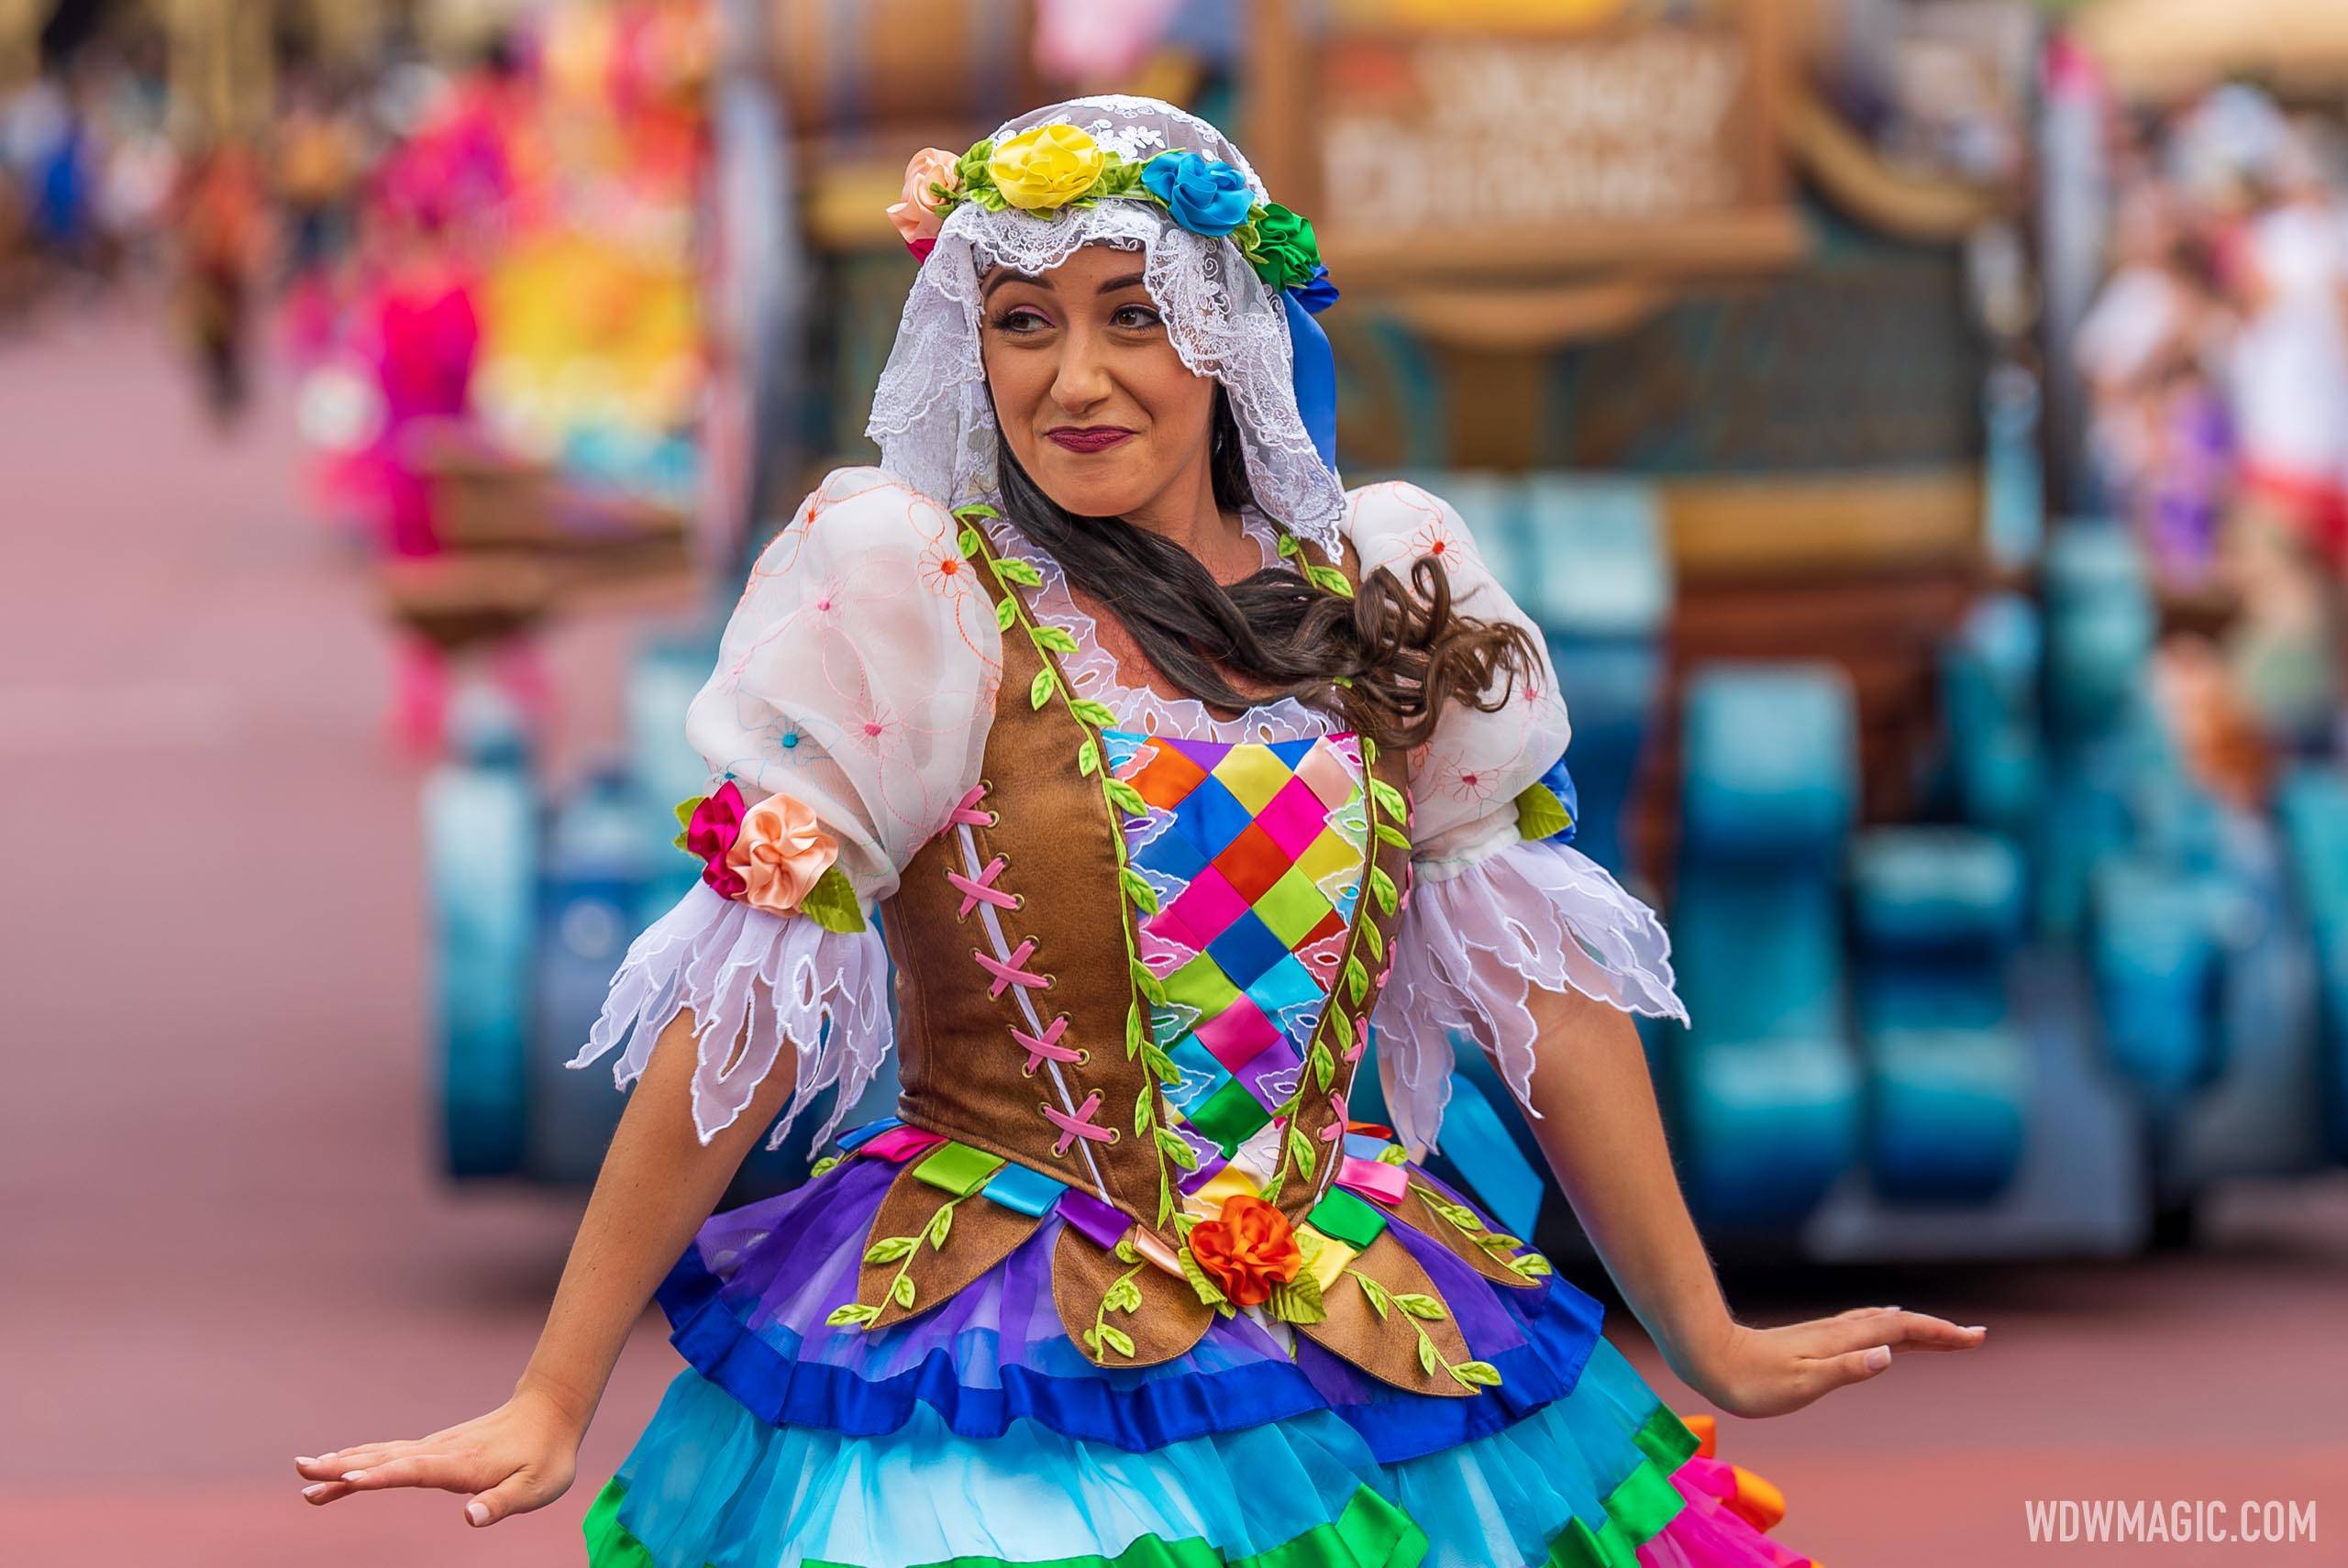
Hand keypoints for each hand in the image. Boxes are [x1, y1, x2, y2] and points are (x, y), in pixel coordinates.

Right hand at [294, 1389, 581, 1526]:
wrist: (551, 1412)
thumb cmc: (546, 1455)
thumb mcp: (537, 1487)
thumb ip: (502, 1504)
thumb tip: (470, 1518)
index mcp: (462, 1464)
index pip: (413, 1470)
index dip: (380, 1475)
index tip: (344, 1477)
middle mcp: (441, 1451)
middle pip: (384, 1457)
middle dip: (342, 1465)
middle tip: (300, 1471)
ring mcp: (435, 1447)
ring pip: (382, 1453)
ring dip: (343, 1462)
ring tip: (305, 1474)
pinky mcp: (435, 1449)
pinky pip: (390, 1454)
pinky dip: (361, 1460)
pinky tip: (340, 1469)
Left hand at [1669, 1305, 1985, 1418]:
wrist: (1708, 1358)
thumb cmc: (1752, 1380)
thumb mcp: (1802, 1383)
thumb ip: (1846, 1368)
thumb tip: (1888, 1354)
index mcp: (1842, 1341)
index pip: (1901, 1331)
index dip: (1939, 1333)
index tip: (1975, 1337)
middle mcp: (1837, 1332)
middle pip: (1897, 1325)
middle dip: (1936, 1330)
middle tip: (1974, 1337)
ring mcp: (1824, 1335)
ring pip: (1880, 1325)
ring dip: (1913, 1328)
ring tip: (1939, 1333)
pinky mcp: (1812, 1341)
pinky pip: (1861, 1328)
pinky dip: (1884, 1327)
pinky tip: (1880, 1329)